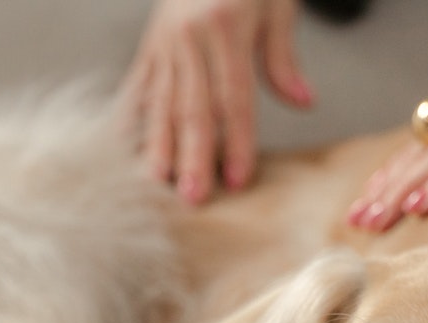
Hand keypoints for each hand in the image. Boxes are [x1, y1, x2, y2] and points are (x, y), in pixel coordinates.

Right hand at [120, 0, 313, 201]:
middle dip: (193, 157)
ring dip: (158, 146)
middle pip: (193, 108)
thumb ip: (282, 57)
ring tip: (156, 183)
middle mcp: (189, 37)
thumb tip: (304, 102)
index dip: (237, 142)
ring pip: (160, 101)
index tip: (237, 180)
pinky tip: (123, 147)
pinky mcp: (150, 43)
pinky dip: (130, 117)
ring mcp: (164, 40)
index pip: (234, 98)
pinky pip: (139, 85)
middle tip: (193, 197)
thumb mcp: (277, 3)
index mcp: (226, 27)